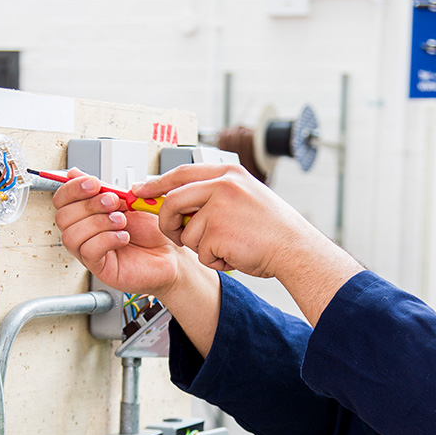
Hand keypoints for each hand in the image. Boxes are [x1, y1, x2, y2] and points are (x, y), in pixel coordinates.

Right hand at [52, 170, 188, 296]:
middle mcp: (84, 233)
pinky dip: (107, 240)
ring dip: (99, 223)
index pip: (62, 200)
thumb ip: (102, 187)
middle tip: (113, 202)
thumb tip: (75, 173)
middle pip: (63, 217)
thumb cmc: (151, 230)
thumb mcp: (127, 201)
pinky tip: (124, 237)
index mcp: (87, 214)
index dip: (72, 188)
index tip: (93, 183)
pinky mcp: (100, 268)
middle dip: (89, 205)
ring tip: (121, 221)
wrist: (171, 254)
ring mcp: (89, 252)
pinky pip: (88, 251)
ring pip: (71, 235)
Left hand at [133, 163, 320, 278]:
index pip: (182, 173)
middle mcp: (222, 186)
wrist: (295, 248)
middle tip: (176, 236)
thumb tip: (180, 199)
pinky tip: (235, 255)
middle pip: (172, 203)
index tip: (140, 190)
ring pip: (187, 234)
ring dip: (202, 248)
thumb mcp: (247, 194)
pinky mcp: (217, 233)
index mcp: (229, 174)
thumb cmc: (273, 228)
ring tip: (230, 246)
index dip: (157, 183)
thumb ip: (216, 192)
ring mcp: (219, 209)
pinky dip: (214, 261)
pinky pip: (200, 253)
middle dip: (168, 224)